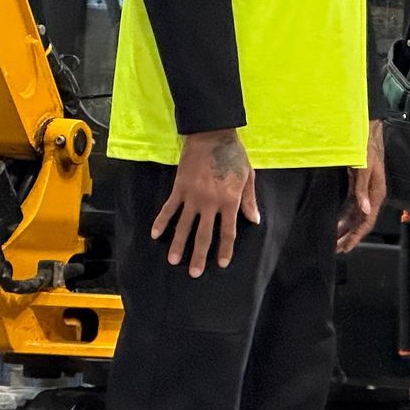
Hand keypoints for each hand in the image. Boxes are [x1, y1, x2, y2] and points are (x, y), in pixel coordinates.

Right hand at [154, 128, 259, 276]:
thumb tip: (254, 221)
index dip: (225, 249)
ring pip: (184, 226)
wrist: (212, 136)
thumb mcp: (248, 177)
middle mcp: (210, 203)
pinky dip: (161, 222)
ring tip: (173, 261)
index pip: (228, 232)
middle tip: (194, 273)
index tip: (221, 263)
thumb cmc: (234, 156)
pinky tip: (155, 235)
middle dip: (199, 255)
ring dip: (178, 244)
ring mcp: (192, 196)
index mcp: (229, 201)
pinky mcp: (179, 188)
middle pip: (204, 234)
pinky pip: (168, 209)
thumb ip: (249, 201)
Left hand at [337, 121, 386, 252]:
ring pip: (356, 217)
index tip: (346, 246)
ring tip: (335, 241)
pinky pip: (351, 208)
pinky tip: (336, 224)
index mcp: (376, 194)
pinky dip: (344, 218)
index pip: (368, 220)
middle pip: (361, 222)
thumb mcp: (363, 168)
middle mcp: (372, 197)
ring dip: (346, 229)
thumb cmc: (367, 150)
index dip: (357, 235)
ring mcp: (365, 194)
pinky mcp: (358, 189)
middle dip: (350, 236)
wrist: (367, 136)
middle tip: (336, 249)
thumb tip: (365, 210)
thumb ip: (362, 189)